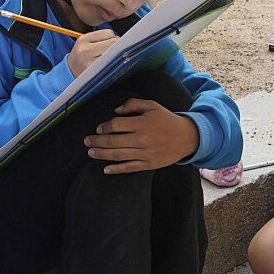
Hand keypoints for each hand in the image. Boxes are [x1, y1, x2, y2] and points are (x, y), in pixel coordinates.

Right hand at [66, 28, 117, 76]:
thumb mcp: (85, 43)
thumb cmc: (81, 56)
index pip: (108, 33)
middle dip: (114, 46)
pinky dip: (111, 64)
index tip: (108, 43)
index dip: (112, 37)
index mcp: (83, 39)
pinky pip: (111, 64)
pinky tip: (105, 65)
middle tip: (109, 51)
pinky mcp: (94, 72)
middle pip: (113, 42)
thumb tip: (119, 38)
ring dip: (114, 55)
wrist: (70, 71)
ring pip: (113, 54)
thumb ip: (101, 38)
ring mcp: (90, 62)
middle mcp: (85, 50)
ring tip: (106, 59)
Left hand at [84, 98, 199, 173]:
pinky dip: (117, 169)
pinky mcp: (149, 164)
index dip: (105, 127)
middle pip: (113, 141)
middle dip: (97, 141)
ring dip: (102, 154)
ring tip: (91, 152)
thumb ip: (133, 104)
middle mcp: (142, 139)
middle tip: (86, 141)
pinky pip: (129, 168)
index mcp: (142, 124)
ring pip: (118, 155)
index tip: (99, 128)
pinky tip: (106, 169)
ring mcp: (145, 154)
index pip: (116, 125)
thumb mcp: (152, 105)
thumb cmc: (166, 119)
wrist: (186, 137)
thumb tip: (116, 111)